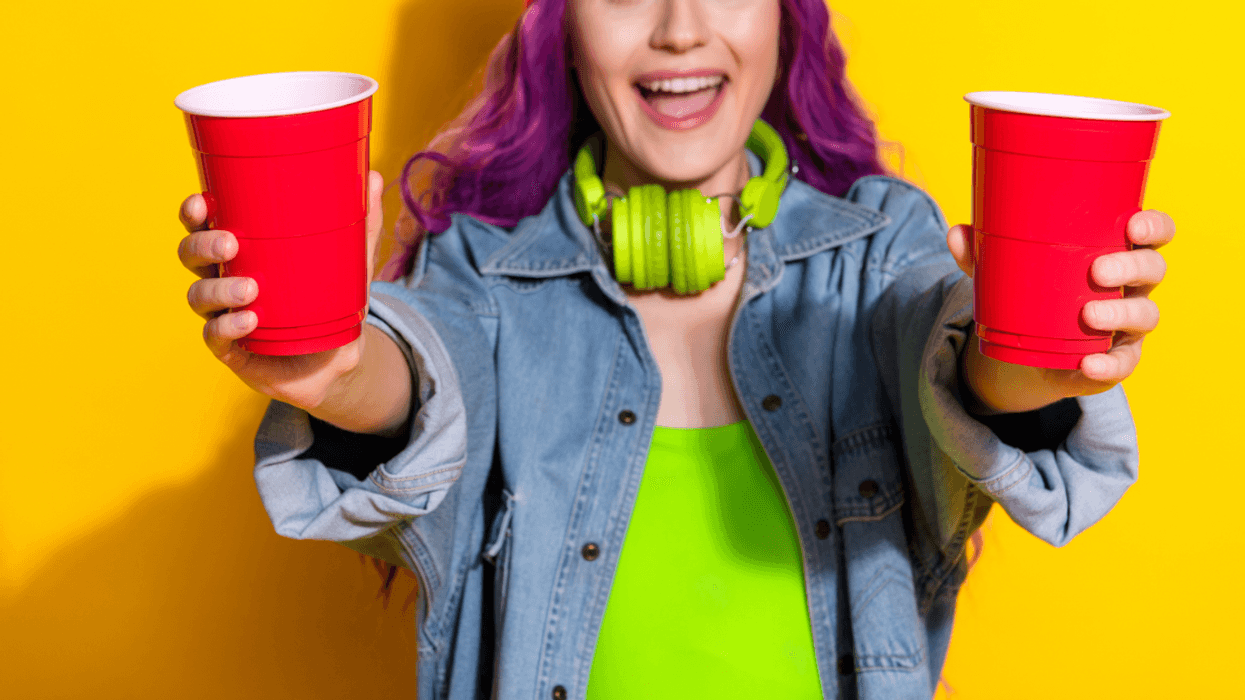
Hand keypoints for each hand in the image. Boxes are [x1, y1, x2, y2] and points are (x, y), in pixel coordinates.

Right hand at [176, 171, 386, 411]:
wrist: (339, 357)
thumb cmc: (333, 299)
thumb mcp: (352, 259)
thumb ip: (363, 221)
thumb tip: (375, 177)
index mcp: (242, 249)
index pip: (202, 224)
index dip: (193, 212)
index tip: (201, 201)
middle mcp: (224, 278)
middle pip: (191, 255)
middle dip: (202, 245)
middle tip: (230, 243)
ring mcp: (224, 313)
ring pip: (199, 295)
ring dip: (218, 289)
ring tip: (250, 289)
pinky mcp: (233, 349)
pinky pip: (215, 336)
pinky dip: (227, 327)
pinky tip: (248, 321)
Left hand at [946, 210, 1173, 412]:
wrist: (1032, 349)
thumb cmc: (1034, 292)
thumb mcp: (1007, 272)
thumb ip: (983, 254)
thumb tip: (957, 233)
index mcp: (1116, 251)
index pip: (1153, 233)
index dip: (1153, 226)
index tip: (1133, 226)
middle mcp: (1132, 286)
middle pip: (1153, 271)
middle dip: (1132, 268)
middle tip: (1097, 271)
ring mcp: (1129, 325)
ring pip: (1145, 315)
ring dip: (1120, 313)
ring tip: (1089, 313)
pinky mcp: (1117, 360)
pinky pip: (1123, 364)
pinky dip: (1107, 365)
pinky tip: (1089, 363)